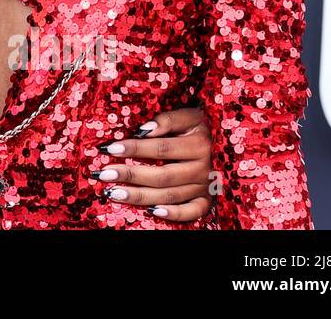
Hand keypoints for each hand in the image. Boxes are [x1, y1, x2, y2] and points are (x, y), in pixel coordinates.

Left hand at [90, 106, 213, 221]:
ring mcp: (205, 186)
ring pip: (170, 195)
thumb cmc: (201, 125)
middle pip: (163, 175)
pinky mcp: (208, 200)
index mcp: (198, 144)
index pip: (161, 148)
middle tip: (105, 174)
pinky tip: (152, 212)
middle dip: (131, 175)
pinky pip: (192, 212)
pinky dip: (174, 214)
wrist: (226, 140)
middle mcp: (203, 168)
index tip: (110, 148)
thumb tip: (143, 130)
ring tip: (114, 193)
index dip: (135, 148)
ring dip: (140, 196)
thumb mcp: (189, 115)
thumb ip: (168, 120)